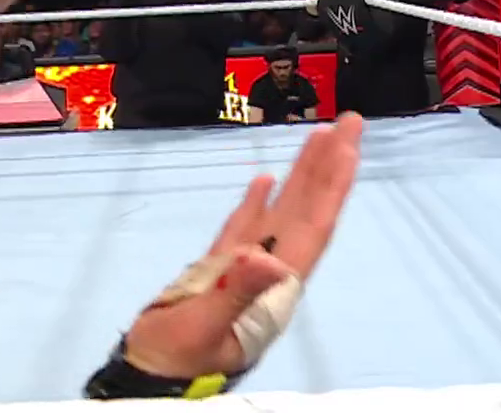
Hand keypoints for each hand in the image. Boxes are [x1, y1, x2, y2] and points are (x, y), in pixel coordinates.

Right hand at [121, 114, 362, 378]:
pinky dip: (257, 202)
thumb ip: (235, 291)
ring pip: (282, 213)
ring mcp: (244, 270)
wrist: (150, 379)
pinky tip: (264, 180)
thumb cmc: (178, 359)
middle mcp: (269, 272)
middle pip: (308, 210)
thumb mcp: (204, 326)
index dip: (333, 183)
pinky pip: (246, 227)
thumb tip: (267, 257)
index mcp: (275, 284)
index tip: (349, 145)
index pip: (314, 224)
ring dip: (302, 176)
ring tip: (317, 137)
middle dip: (329, 166)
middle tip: (349, 122)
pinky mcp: (218, 272)